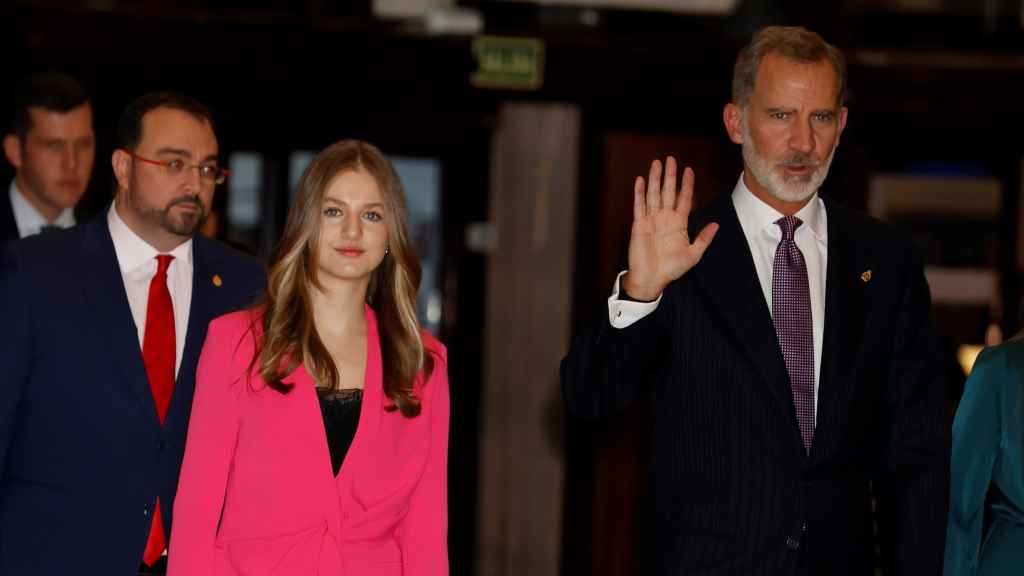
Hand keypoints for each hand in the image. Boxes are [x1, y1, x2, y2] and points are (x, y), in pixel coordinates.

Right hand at [623, 157, 718, 300]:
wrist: (652, 279)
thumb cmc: (671, 269)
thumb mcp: (694, 254)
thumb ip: (704, 238)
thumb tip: (716, 224)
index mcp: (679, 223)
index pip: (684, 199)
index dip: (687, 185)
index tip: (689, 170)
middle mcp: (665, 218)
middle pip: (668, 191)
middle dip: (670, 175)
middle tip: (671, 159)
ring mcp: (652, 220)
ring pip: (654, 194)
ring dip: (655, 178)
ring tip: (656, 163)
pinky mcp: (639, 225)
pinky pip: (639, 205)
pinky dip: (639, 193)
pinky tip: (640, 180)